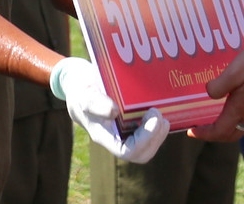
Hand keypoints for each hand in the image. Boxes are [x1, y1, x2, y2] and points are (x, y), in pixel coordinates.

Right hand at [50, 57, 168, 163]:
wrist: (82, 90)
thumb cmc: (83, 94)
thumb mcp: (86, 95)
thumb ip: (97, 103)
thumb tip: (114, 111)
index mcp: (104, 137)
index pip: (128, 151)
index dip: (145, 139)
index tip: (152, 117)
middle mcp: (116, 140)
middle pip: (141, 154)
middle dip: (155, 137)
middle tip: (158, 113)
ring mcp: (125, 135)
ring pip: (147, 147)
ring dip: (159, 133)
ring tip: (161, 114)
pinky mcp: (132, 128)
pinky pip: (149, 136)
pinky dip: (158, 127)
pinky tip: (161, 111)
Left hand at [189, 33, 243, 142]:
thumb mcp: (234, 71)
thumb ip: (219, 86)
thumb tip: (209, 95)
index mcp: (239, 108)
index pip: (219, 131)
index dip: (204, 134)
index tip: (191, 130)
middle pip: (231, 135)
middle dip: (214, 135)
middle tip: (201, 128)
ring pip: (240, 127)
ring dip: (225, 127)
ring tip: (214, 116)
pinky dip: (235, 118)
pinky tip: (232, 102)